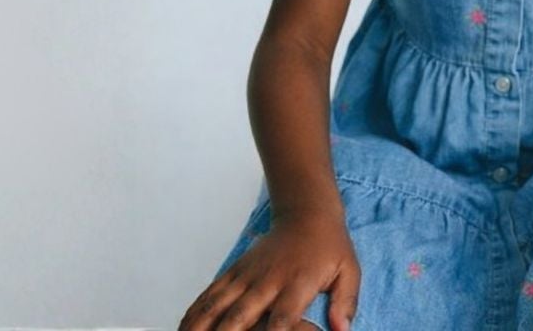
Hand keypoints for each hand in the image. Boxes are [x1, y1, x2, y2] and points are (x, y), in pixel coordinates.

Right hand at [180, 208, 358, 330]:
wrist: (306, 213)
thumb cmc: (329, 246)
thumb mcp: (349, 272)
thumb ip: (345, 302)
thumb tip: (342, 330)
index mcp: (297, 283)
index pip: (282, 317)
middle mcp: (267, 280)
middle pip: (241, 314)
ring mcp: (246, 275)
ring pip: (217, 304)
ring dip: (201, 324)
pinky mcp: (234, 271)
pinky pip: (210, 293)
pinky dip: (195, 311)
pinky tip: (183, 325)